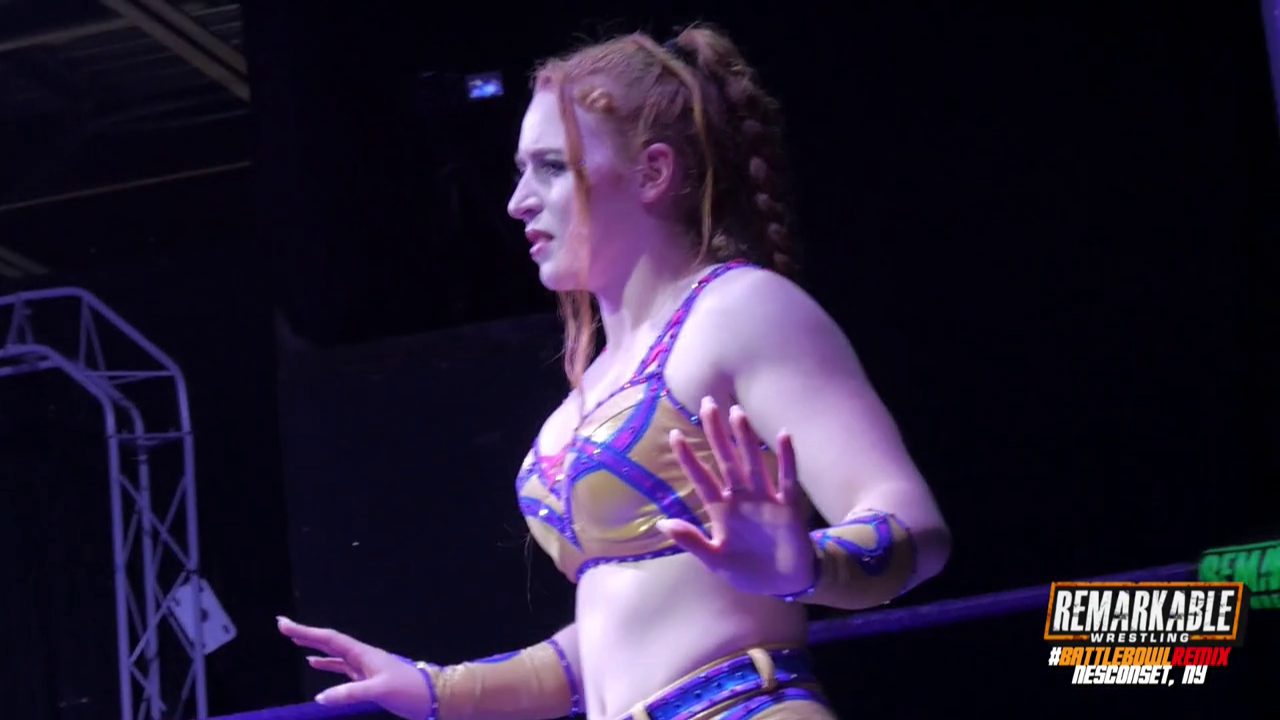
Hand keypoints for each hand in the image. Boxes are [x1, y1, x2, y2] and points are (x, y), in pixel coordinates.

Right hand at [277, 616, 433, 719]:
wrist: (435, 697)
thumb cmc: (410, 690)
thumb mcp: (379, 691)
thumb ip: (350, 693)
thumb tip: (320, 698)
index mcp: (364, 654)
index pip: (329, 639)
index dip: (306, 632)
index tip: (284, 624)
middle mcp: (363, 657)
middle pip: (329, 642)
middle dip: (306, 634)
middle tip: (283, 626)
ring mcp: (366, 667)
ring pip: (334, 654)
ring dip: (314, 648)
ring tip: (295, 641)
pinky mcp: (369, 680)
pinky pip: (342, 669)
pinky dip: (327, 666)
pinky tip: (315, 666)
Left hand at [657, 397, 815, 596]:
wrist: (784, 583)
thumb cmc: (748, 570)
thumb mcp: (715, 560)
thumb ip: (692, 542)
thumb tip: (661, 524)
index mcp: (721, 510)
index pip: (701, 479)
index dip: (688, 458)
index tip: (674, 435)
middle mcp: (741, 498)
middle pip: (726, 460)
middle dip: (717, 434)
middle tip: (707, 403)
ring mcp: (765, 500)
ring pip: (752, 463)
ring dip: (745, 439)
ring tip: (737, 413)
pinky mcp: (787, 507)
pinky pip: (787, 480)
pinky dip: (786, 459)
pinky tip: (783, 435)